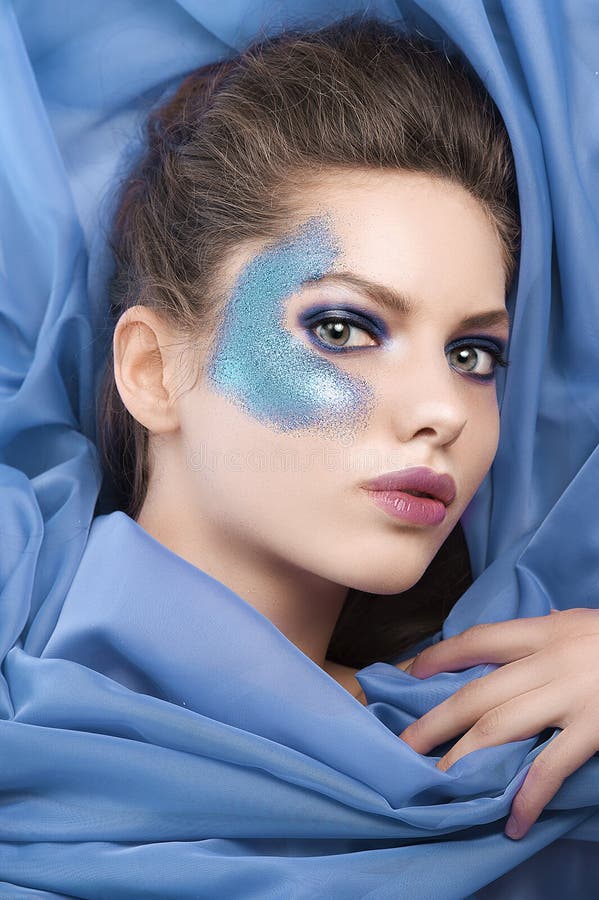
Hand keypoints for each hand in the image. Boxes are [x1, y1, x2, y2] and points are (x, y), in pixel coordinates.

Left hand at [396, 608, 598, 838]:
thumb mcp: (585, 626)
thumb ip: (548, 639)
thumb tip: (511, 655)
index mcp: (548, 630)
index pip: (479, 640)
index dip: (440, 657)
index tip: (408, 674)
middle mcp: (550, 660)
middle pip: (476, 692)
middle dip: (434, 721)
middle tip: (403, 746)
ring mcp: (572, 695)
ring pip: (498, 728)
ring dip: (462, 759)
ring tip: (438, 782)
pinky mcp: (596, 726)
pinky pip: (551, 766)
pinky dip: (528, 795)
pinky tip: (513, 820)